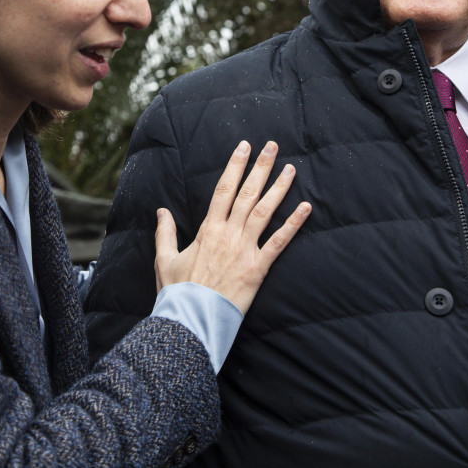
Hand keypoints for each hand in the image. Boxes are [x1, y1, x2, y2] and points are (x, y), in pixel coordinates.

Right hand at [154, 140, 309, 313]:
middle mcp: (228, 234)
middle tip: (273, 146)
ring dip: (279, 189)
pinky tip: (306, 208)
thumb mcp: (164, 260)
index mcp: (207, 230)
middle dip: (260, 168)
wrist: (191, 320)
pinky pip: (278, 242)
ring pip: (264, 212)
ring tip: (291, 169)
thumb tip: (161, 211)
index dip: (235, 166)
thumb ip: (165, 233)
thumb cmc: (177, 293)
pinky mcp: (258, 268)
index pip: (223, 190)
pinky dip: (293, 225)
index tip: (244, 147)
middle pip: (246, 193)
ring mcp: (244, 250)